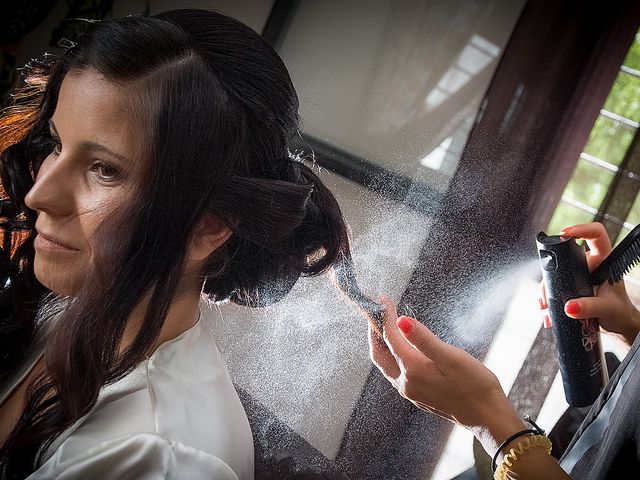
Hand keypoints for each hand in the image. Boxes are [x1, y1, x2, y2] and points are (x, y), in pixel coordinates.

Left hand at [369, 298, 524, 448]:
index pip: (391, 338)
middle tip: (376, 314)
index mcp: (413, 370)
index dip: (386, 317)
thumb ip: (424, 339)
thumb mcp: (452, 357)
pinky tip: (401, 350)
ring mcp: (411, 392)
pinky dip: (393, 357)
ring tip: (384, 328)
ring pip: (386, 366)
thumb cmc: (475, 386)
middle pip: (379, 355)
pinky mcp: (418, 397)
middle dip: (374, 333)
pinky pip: (396, 373)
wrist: (487, 416)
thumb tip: (401, 322)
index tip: (385, 301)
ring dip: (382, 345)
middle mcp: (406, 383)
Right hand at [538, 222, 639, 345]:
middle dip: (552, 273)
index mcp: (605, 261)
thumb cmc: (619, 312)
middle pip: (566, 256)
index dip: (581, 229)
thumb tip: (569, 307)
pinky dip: (548, 298)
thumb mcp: (606, 309)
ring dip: (547, 289)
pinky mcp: (570, 283)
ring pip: (556, 272)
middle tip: (547, 291)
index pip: (596, 235)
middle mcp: (590, 263)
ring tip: (545, 306)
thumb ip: (589, 307)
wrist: (616, 323)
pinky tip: (547, 310)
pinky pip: (554, 284)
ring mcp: (578, 273)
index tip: (564, 234)